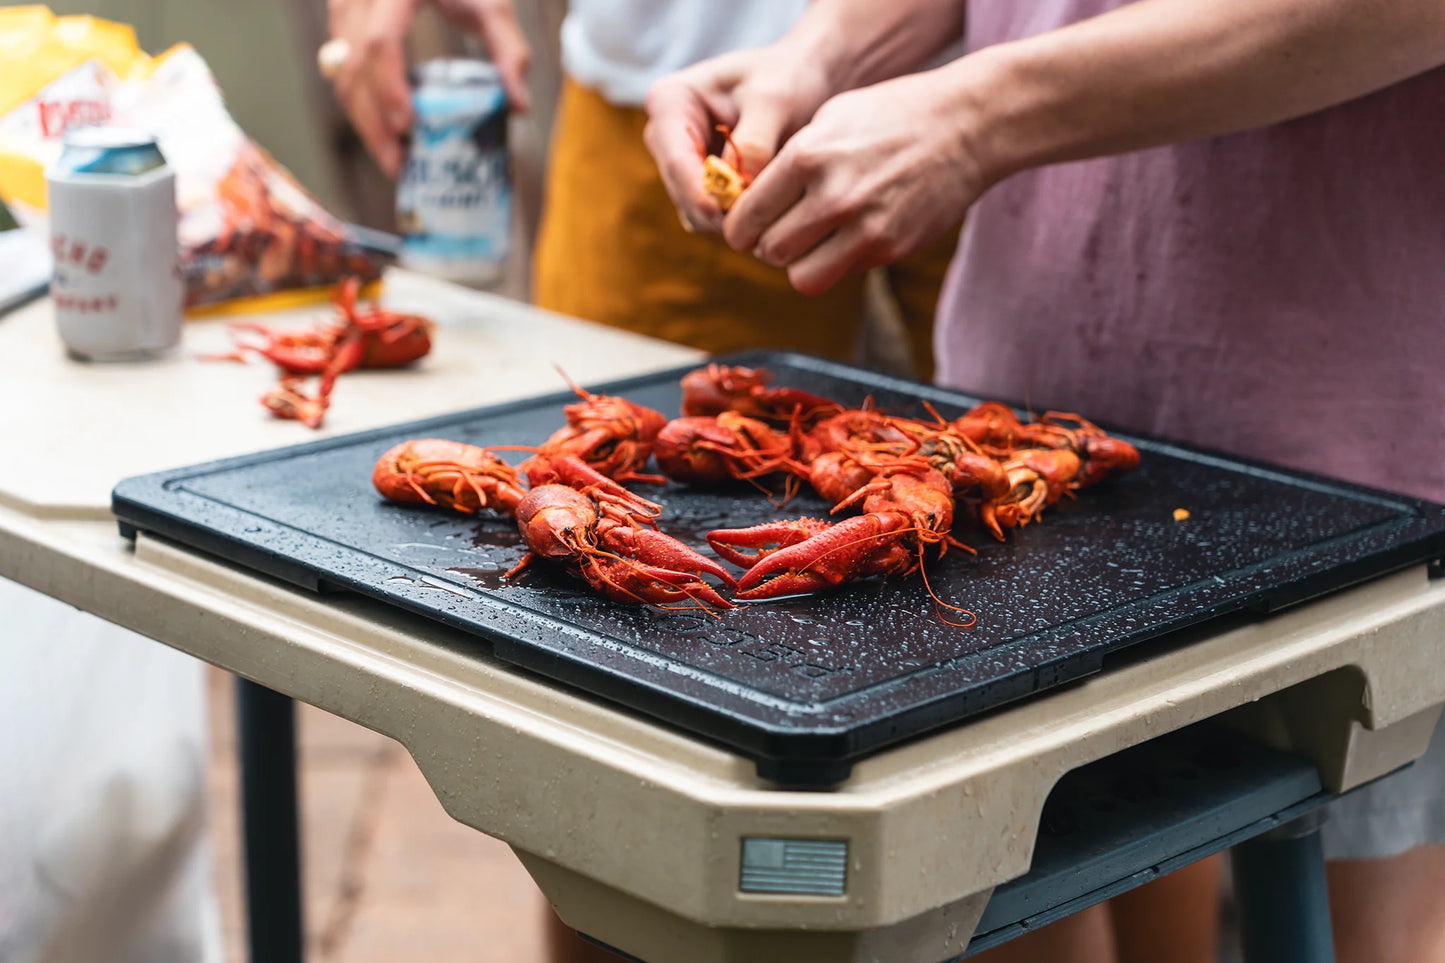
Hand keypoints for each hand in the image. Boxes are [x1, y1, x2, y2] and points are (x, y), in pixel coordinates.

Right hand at [327, 0, 530, 177]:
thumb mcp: (490, 2)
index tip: (406, 128)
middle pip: (352, 67)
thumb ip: (508, 50)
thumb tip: (519, 107)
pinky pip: (342, 69)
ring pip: (339, 73)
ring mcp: (344, 7)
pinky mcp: (342, 21)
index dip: (388, 88)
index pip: (380, 42)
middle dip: (372, 124)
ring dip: (363, 121)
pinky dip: (361, 104)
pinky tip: (386, 132)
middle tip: (399, 167)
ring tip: (394, 158)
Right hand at [644, 48, 833, 232]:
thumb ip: (754, 144)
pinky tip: (768, 205)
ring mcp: (680, 162)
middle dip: (718, 210)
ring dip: (731, 217)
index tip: (725, 218)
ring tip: (773, 206)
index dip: (698, 195)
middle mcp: (665, 135)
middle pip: (682, 193)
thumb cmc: (787, 78)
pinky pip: (713, 216)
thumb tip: (737, 192)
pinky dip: (738, 218)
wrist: (801, 77)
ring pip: (696, 212)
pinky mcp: (699, 183)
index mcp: (669, 101)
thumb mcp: (774, 102)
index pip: (675, 160)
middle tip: (764, 219)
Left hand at [724, 67, 988, 295]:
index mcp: (808, 156)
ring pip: (801, 277)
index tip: (747, 227)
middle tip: (782, 231)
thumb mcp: (828, 119)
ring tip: (811, 242)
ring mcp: (865, 227)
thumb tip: (748, 205)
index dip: (741, 228)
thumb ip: (787, 162)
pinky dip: (837, 261)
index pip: (747, 218)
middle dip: (769, 245)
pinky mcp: (890, 249)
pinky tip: (850, 234)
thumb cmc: (890, 117)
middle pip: (770, 252)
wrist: (965, 126)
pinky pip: (842, 273)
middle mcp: (833, 196)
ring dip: (800, 264)